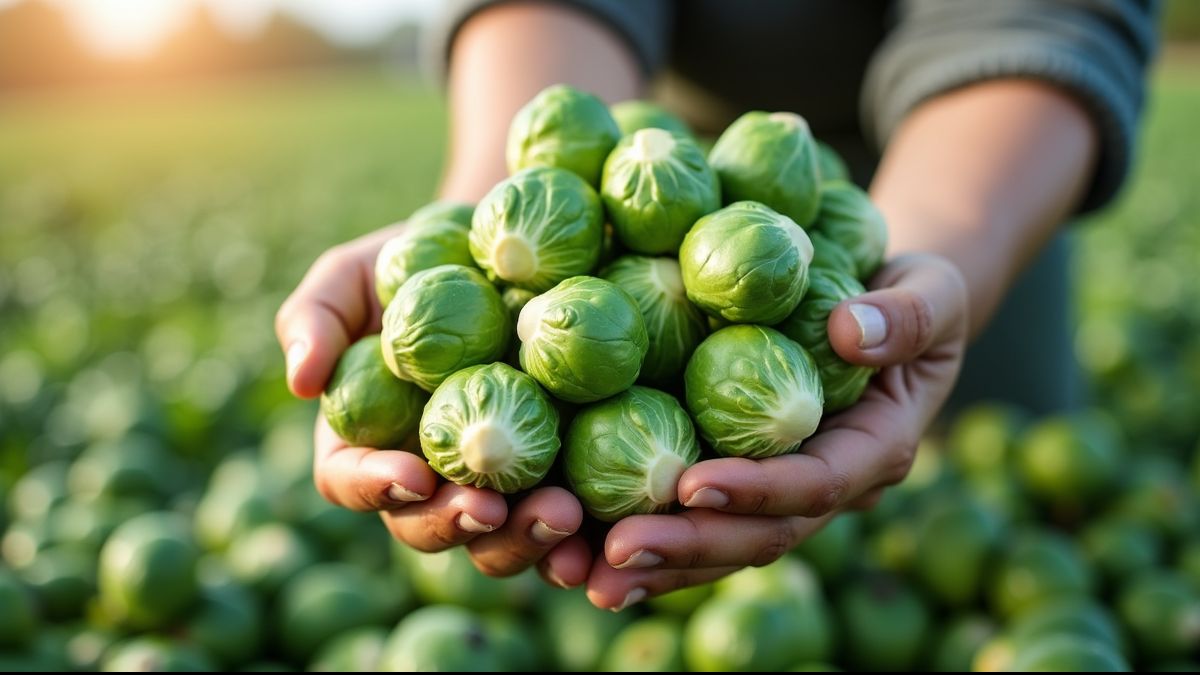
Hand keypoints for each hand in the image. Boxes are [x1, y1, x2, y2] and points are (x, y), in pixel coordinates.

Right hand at [274, 226, 591, 587]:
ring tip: (563, 516)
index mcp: (368, 439)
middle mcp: (429, 477)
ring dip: (525, 540)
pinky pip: (566, 527)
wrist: (513, 251)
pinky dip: (582, 542)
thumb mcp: (357, 271)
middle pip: (428, 527)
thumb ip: (316, 315)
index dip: (376, 487)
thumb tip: (299, 381)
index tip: (414, 475)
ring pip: (499, 541)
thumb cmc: (419, 258)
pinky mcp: (558, 479)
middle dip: (459, 525)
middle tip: (494, 509)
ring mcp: (495, 486)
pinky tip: (606, 533)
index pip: (353, 480)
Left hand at [582, 254, 968, 609]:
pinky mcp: (748, 482)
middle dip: (689, 547)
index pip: (816, 483)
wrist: (897, 314)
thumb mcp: (932, 291)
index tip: (694, 485)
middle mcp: (830, 487)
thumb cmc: (917, 294)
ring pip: (723, 545)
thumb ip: (907, 314)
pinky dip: (650, 542)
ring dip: (657, 565)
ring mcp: (786, 493)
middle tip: (616, 553)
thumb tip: (850, 331)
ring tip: (587, 575)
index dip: (758, 489)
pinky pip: (699, 522)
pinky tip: (587, 556)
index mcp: (876, 448)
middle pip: (760, 535)